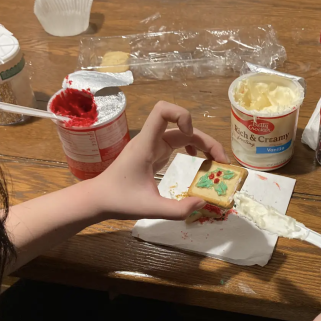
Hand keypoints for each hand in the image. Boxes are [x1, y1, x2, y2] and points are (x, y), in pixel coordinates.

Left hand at [90, 101, 228, 220]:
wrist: (98, 199)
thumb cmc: (119, 201)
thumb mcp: (149, 209)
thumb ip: (177, 210)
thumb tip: (202, 203)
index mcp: (146, 145)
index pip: (162, 111)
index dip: (181, 115)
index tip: (191, 137)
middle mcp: (150, 140)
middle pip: (182, 126)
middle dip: (205, 140)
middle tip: (222, 162)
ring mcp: (152, 145)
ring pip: (182, 134)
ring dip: (201, 144)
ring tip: (216, 162)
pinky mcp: (153, 153)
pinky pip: (176, 142)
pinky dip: (191, 148)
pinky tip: (197, 161)